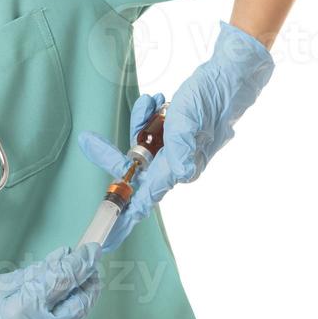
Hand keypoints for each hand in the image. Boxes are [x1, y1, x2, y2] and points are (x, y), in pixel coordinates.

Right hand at [0, 243, 102, 318]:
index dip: (80, 264)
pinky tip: (63, 304)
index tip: (91, 250)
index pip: (62, 282)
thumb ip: (33, 274)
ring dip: (80, 302)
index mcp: (23, 311)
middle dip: (88, 286)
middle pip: (77, 308)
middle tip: (92, 267)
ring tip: (83, 284)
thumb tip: (60, 259)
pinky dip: (65, 317)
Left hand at [77, 20, 274, 251]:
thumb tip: (183, 174)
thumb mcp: (190, 120)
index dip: (124, 220)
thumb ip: (183, 148)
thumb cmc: (210, 98)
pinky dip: (149, 115)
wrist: (230, 78)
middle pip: (133, 169)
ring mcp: (176, 151)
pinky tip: (159, 100)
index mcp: (177, 167)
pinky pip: (151, 132)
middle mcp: (175, 164)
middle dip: (113, 154)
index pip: (144, 200)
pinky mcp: (176, 136)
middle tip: (88, 141)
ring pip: (141, 146)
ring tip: (153, 102)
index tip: (104, 239)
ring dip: (140, 123)